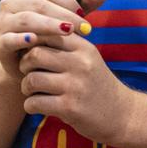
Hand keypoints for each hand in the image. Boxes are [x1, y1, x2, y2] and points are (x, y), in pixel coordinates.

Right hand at [0, 0, 108, 79]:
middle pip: (38, 4)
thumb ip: (85, 4)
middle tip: (83, 27)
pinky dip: (23, 39)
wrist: (28, 64)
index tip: (83, 12)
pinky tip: (36, 41)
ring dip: (48, 25)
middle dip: (63, 15)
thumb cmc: (49, 35)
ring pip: (26, 19)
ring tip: (67, 32)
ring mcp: (3, 22)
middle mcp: (10, 3)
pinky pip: (10, 38)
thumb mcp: (67, 18)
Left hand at [17, 31, 133, 143]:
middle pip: (35, 54)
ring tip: (32, 91)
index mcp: (84, 48)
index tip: (30, 52)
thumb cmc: (97, 85)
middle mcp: (81, 64)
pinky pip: (35, 103)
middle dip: (24, 64)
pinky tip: (37, 106)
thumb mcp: (88, 59)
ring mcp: (75, 86)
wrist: (122, 114)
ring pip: (32, 79)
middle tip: (28, 73)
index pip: (47, 33)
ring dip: (25, 87)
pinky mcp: (70, 108)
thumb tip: (28, 36)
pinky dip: (30, 105)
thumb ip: (65, 47)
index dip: (32, 42)